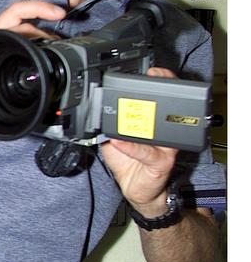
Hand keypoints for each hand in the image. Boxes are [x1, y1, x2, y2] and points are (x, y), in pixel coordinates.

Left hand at [0, 0, 66, 130]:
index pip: (16, 12)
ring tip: (59, 48)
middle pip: (27, 22)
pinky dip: (40, 44)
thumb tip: (31, 76)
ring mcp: (0, 43)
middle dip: (48, 29)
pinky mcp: (4, 52)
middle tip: (62, 43)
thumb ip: (6, 80)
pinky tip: (49, 52)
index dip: (40, 8)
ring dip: (45, 37)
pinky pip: (26, 42)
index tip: (59, 14)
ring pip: (28, 32)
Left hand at [99, 68, 177, 213]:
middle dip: (157, 91)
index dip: (153, 84)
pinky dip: (131, 146)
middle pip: (163, 107)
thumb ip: (108, 124)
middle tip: (149, 80)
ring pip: (156, 127)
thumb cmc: (128, 162)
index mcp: (150, 123)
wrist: (138, 189)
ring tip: (131, 109)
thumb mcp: (112, 139)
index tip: (146, 72)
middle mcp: (162, 132)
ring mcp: (165, 146)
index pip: (155, 99)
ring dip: (143, 117)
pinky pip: (145, 152)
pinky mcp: (162, 161)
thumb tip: (96, 109)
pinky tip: (119, 141)